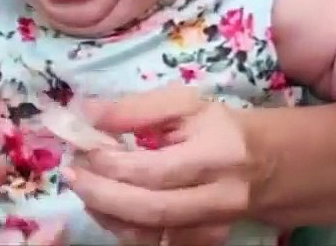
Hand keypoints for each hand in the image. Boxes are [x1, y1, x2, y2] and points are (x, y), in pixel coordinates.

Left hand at [67, 86, 250, 245]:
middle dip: (102, 194)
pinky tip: (106, 207)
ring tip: (84, 188)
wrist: (266, 164)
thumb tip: (87, 113)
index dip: (113, 164)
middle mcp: (220, 198)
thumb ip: (136, 108)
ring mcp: (212, 228)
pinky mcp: (203, 243)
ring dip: (107, 214)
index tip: (83, 148)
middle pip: (152, 210)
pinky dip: (123, 229)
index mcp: (219, 154)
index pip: (157, 170)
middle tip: (70, 174)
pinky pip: (156, 245)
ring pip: (151, 236)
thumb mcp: (185, 104)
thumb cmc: (219, 127)